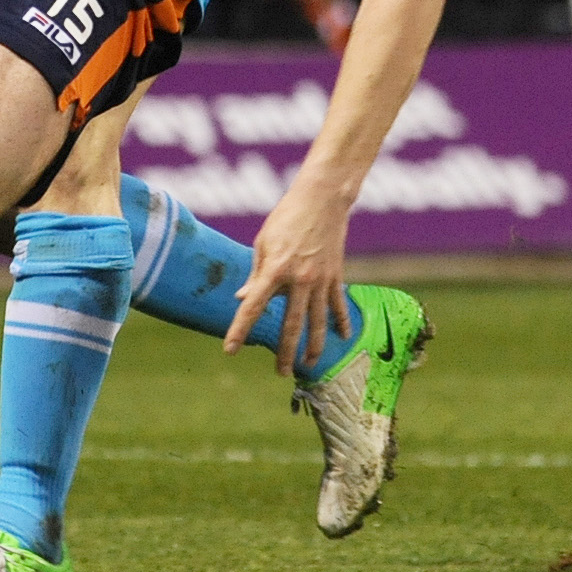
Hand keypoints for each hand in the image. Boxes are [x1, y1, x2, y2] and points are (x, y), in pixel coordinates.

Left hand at [225, 180, 353, 376]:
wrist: (323, 199)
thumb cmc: (286, 217)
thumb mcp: (263, 242)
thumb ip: (255, 275)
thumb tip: (243, 299)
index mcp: (274, 270)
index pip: (253, 307)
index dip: (239, 330)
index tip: (230, 350)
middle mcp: (299, 279)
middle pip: (291, 325)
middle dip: (285, 352)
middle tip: (280, 373)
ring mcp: (321, 279)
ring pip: (317, 322)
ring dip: (313, 347)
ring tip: (308, 366)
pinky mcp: (336, 276)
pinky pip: (338, 305)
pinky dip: (340, 322)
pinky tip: (342, 338)